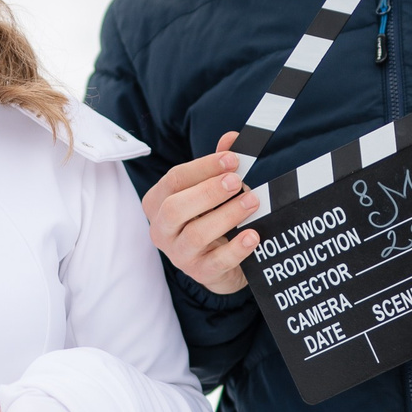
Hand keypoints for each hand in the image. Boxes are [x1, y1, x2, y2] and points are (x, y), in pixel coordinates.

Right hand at [140, 130, 262, 295]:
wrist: (220, 263)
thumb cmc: (209, 218)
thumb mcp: (211, 190)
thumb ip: (218, 165)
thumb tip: (231, 138)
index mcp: (158, 202)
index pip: (174, 180)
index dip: (203, 167)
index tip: (232, 159)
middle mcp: (161, 229)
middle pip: (175, 209)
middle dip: (208, 192)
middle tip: (237, 181)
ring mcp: (178, 254)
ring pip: (196, 235)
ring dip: (227, 215)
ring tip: (253, 201)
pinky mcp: (199, 273)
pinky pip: (216, 262)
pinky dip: (236, 249)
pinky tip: (253, 235)